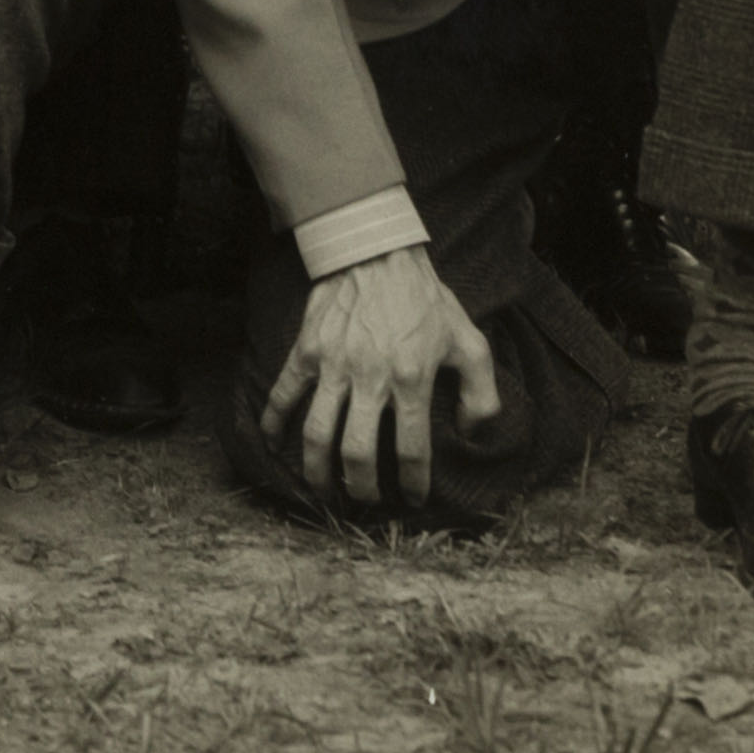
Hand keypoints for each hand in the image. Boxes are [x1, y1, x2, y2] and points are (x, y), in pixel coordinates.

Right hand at [267, 250, 505, 513]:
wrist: (375, 251)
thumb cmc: (425, 299)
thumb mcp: (470, 342)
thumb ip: (481, 393)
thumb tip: (472, 433)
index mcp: (411, 379)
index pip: (412, 450)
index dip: (413, 484)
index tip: (411, 500)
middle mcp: (369, 378)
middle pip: (358, 451)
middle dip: (361, 487)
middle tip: (364, 501)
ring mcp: (332, 365)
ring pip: (317, 431)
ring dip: (317, 469)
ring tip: (322, 491)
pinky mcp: (306, 350)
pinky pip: (284, 392)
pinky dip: (274, 421)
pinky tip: (272, 443)